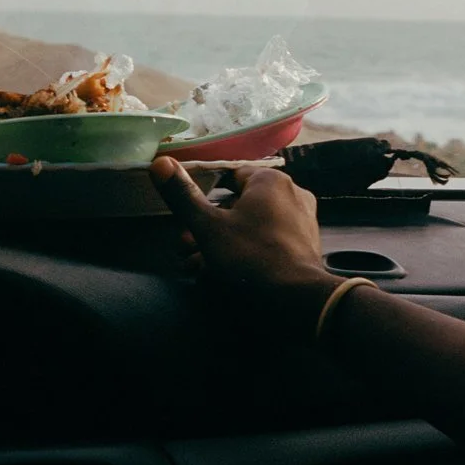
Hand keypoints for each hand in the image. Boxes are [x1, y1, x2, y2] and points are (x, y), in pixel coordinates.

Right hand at [150, 157, 341, 336]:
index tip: (187, 214)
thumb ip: (183, 195)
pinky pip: (267, 242)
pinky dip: (246, 253)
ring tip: (197, 267)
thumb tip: (160, 162)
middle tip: (185, 248)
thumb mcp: (208, 227)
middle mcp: (292, 194)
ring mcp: (302, 222)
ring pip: (251, 227)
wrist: (297, 302)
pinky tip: (223, 274)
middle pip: (239, 205)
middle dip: (208, 227)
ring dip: (222, 243)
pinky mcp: (304, 247)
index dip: (204, 192)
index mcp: (270, 181)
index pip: (230, 175)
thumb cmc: (250, 257)